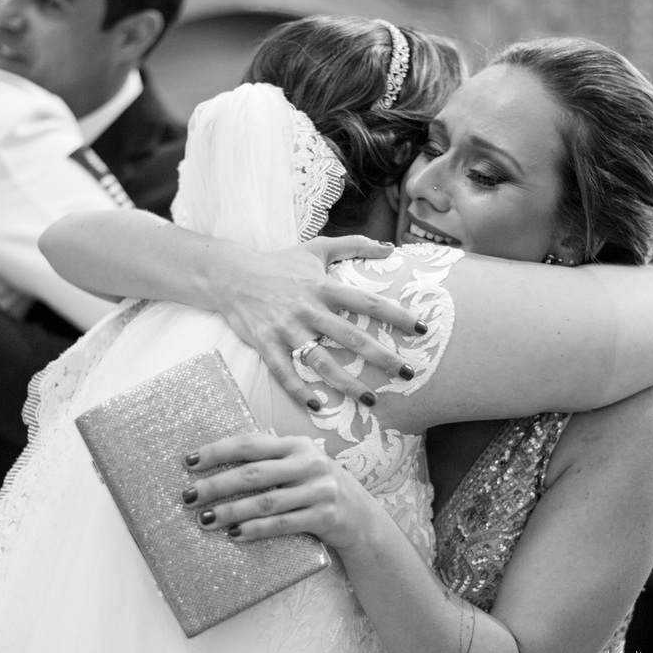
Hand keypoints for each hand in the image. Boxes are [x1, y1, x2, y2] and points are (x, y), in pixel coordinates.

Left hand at [182, 433, 374, 551]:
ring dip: (231, 512)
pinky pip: (283, 524)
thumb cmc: (316, 487)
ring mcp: (319, 491)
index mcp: (297, 445)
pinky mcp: (325, 517)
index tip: (189, 462)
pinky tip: (235, 535)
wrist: (361, 516)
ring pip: (265, 502)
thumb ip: (268, 459)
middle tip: (188, 497)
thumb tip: (215, 463)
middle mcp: (309, 464)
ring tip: (205, 520)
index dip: (217, 452)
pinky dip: (257, 530)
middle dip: (216, 485)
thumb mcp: (299, 464)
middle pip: (253, 474)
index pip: (250, 444)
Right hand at [213, 236, 424, 409]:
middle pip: (350, 335)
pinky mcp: (265, 343)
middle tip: (407, 373)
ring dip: (346, 383)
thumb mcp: (316, 248)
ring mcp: (286, 328)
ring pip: (320, 360)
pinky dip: (299, 390)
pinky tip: (318, 407)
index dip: (396, 314)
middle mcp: (307, 309)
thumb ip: (354, 245)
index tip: (421, 329)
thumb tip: (391, 247)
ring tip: (371, 400)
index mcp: (322, 286)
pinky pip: (284, 372)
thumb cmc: (278, 263)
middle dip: (380, 356)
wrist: (231, 274)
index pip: (367, 301)